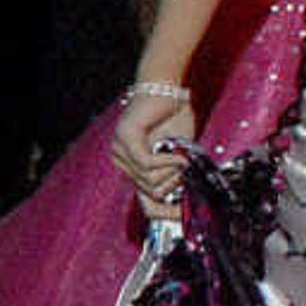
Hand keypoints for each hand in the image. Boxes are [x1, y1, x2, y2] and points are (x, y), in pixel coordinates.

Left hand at [111, 86, 195, 216]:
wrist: (168, 89)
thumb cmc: (175, 119)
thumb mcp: (179, 154)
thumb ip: (176, 176)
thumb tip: (185, 203)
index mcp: (131, 168)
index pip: (146, 204)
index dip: (165, 214)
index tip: (185, 216)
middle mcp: (121, 161)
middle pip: (150, 194)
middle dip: (173, 184)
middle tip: (185, 167)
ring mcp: (119, 150)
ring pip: (149, 181)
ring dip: (172, 172)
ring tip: (182, 156)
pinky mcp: (125, 138)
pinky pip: (147, 165)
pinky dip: (167, 162)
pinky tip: (178, 154)